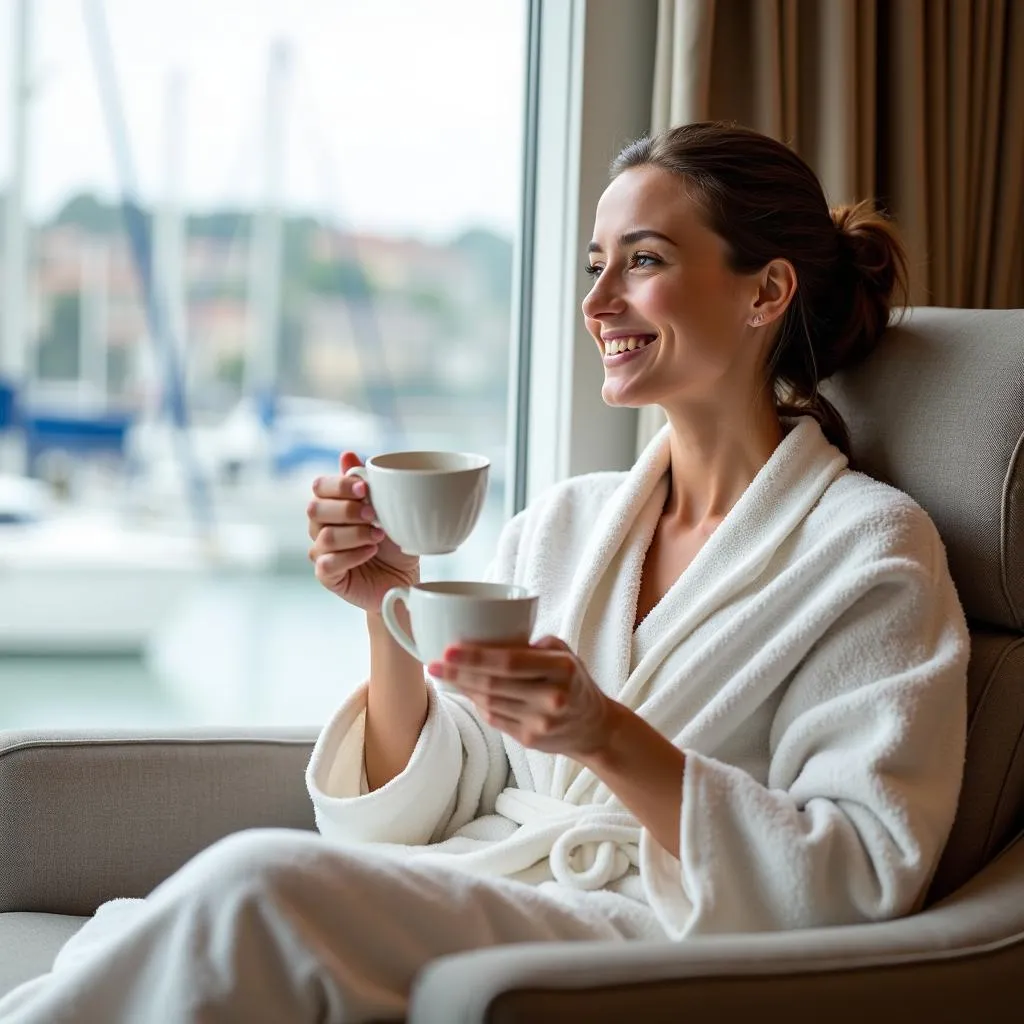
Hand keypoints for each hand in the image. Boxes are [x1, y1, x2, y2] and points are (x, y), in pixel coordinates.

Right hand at [307, 451, 419, 613]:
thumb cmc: (394, 541)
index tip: (365, 489)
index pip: (319, 487)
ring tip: (379, 536)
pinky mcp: (327, 576)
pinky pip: (327, 564)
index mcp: (332, 504)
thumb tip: (346, 454)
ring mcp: (321, 552)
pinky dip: (351, 556)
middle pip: (315, 509)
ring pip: (325, 536)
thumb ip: (367, 483)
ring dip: (355, 534)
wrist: (403, 576)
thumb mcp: (388, 509)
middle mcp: (321, 526)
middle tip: (374, 515)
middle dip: (347, 510)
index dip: (338, 485)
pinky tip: (370, 552)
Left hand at [428, 636, 611, 758]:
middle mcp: (552, 697)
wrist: (595, 727)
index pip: (510, 662)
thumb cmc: (574, 682)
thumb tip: (488, 638)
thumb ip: (533, 646)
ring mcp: (540, 722)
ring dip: (464, 688)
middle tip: (433, 662)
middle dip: (458, 673)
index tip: (448, 649)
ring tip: (445, 674)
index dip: (476, 657)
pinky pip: (494, 719)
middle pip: (494, 684)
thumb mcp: (565, 655)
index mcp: (561, 669)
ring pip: (489, 703)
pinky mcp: (529, 740)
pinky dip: (477, 703)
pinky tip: (467, 691)